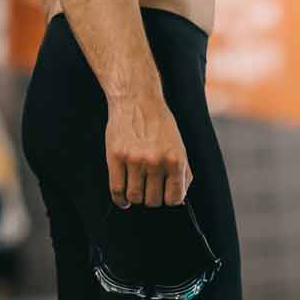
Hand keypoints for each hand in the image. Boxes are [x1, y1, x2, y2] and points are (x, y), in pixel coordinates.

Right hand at [105, 92, 191, 208]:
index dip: (169, 199)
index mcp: (175, 160)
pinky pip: (117, 190)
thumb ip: (183, 172)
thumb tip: (180, 198)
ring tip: (137, 189)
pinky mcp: (116, 157)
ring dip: (136, 198)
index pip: (174, 198)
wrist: (136, 99)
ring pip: (135, 197)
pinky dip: (121, 199)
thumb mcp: (179, 145)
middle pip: (153, 200)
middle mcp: (156, 162)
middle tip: (149, 189)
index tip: (164, 195)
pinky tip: (124, 198)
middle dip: (152, 198)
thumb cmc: (159, 123)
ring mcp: (134, 160)